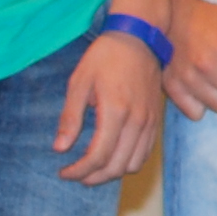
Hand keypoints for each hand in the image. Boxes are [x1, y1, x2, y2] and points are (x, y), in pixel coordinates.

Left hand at [52, 29, 164, 183]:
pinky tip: (112, 157)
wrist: (139, 38)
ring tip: (92, 168)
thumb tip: (60, 148)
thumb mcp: (79, 83)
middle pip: (116, 166)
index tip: (64, 172)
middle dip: (92, 177)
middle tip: (75, 174)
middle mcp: (136, 121)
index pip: (98, 156)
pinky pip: (145, 153)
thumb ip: (70, 118)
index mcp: (115, 111)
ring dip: (111, 173)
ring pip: (133, 164)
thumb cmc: (105, 57)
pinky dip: (128, 163)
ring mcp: (150, 122)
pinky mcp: (156, 120)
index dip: (79, 171)